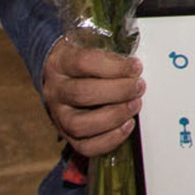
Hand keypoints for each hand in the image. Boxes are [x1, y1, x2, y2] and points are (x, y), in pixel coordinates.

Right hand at [41, 38, 142, 157]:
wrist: (61, 78)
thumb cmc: (84, 63)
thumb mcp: (91, 48)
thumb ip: (111, 57)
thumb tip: (136, 69)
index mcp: (61, 63)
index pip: (84, 62)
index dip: (114, 66)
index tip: (136, 66)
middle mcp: (55, 90)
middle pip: (82, 94)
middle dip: (118, 91)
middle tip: (139, 87)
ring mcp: (58, 116)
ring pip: (79, 124)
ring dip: (114, 116)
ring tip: (134, 105)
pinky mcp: (66, 135)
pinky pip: (85, 146)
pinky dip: (110, 139)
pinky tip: (127, 125)